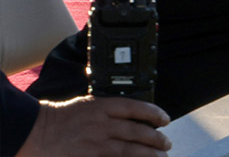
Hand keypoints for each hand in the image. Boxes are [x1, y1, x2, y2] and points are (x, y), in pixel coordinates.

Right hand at [18, 95, 171, 156]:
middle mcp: (102, 124)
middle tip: (167, 144)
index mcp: (102, 107)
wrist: (34, 132)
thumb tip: (132, 115)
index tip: (166, 119)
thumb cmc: (60, 118)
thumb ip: (108, 109)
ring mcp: (96, 143)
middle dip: (156, 139)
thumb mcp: (87, 104)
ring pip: (130, 150)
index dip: (154, 113)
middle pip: (138, 131)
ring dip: (149, 154)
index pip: (136, 107)